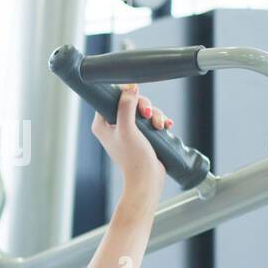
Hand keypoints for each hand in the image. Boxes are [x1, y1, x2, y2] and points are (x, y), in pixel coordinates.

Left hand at [90, 83, 167, 209]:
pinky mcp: (141, 135)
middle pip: (130, 102)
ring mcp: (128, 130)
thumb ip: (126, 107)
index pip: (110, 98)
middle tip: (149, 115)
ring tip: (160, 126)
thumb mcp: (128, 129)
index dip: (124, 94)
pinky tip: (165, 126)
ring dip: (155, 115)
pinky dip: (159, 121)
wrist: (147, 180)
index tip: (136, 97)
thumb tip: (130, 87)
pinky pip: (151, 120)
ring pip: (143, 110)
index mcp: (102, 124)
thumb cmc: (134, 159)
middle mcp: (113, 126)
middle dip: (144, 107)